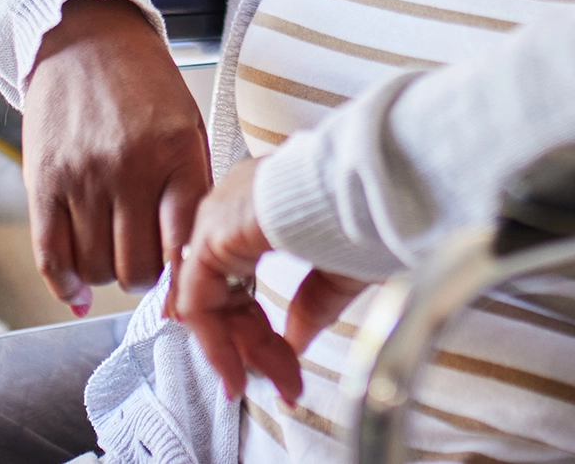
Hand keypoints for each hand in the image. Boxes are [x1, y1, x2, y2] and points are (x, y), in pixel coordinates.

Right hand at [21, 0, 211, 312]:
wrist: (84, 37)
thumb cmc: (144, 86)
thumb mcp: (188, 126)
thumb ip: (192, 190)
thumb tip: (188, 265)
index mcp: (176, 153)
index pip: (183, 245)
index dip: (187, 279)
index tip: (187, 286)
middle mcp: (129, 168)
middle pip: (136, 270)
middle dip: (145, 278)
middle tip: (146, 259)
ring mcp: (82, 177)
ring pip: (95, 269)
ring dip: (107, 274)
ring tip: (114, 251)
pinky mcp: (42, 182)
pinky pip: (51, 257)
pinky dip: (65, 285)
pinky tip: (78, 290)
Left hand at [172, 158, 367, 403]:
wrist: (375, 189)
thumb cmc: (374, 212)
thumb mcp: (343, 270)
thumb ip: (313, 304)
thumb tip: (296, 341)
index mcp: (266, 202)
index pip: (243, 280)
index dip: (262, 332)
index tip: (286, 371)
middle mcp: (235, 204)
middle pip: (227, 295)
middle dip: (256, 348)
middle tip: (287, 385)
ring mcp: (220, 215)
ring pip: (211, 300)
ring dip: (241, 351)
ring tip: (275, 383)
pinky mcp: (213, 234)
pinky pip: (198, 300)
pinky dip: (216, 343)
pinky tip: (238, 373)